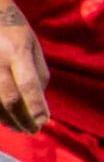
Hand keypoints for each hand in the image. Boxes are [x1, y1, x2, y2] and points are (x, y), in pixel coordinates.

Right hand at [0, 8, 43, 131]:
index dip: (35, 106)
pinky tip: (2, 118)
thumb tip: (39, 102)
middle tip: (32, 131)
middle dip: (21, 119)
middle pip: (8, 97)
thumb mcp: (32, 45)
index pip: (28, 84)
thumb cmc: (13, 30)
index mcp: (17, 51)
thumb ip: (38, 73)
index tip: (43, 122)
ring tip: (18, 127)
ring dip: (5, 119)